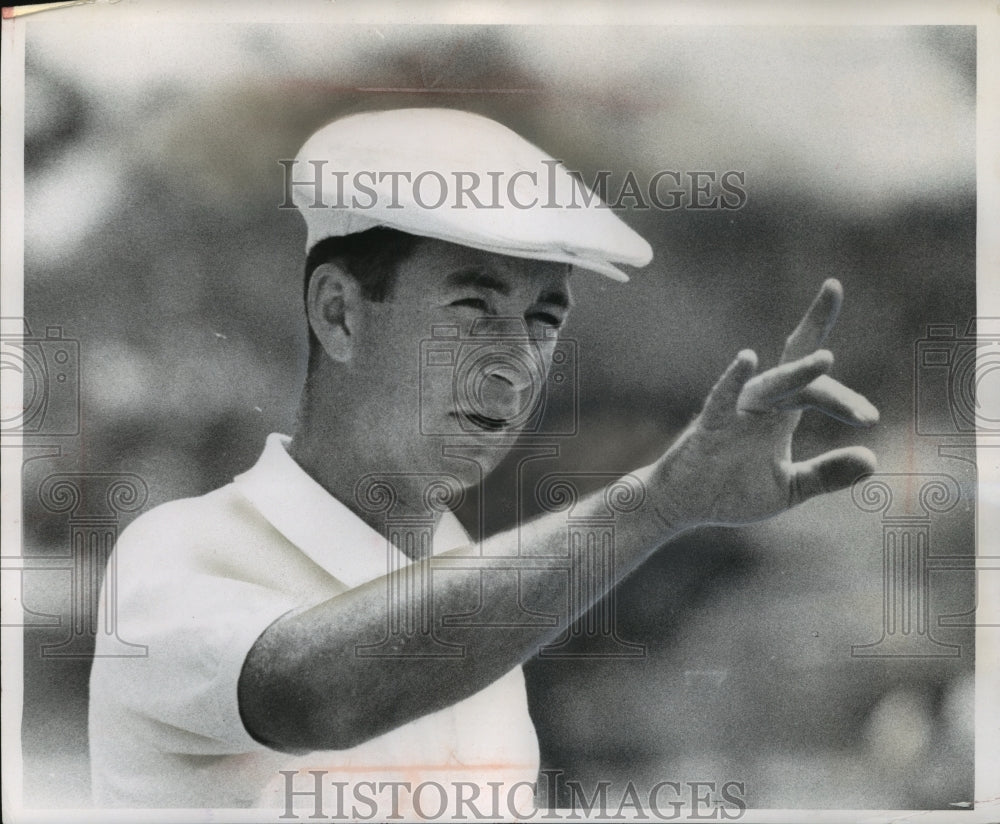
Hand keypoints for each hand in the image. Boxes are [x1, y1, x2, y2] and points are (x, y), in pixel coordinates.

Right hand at [652, 278, 877, 527]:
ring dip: (797, 372)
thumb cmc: (731, 491)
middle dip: (816, 332)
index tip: (870, 418)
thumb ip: (827, 474)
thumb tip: (873, 460)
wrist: (682, 507)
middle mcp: (761, 405)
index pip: (816, 385)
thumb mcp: (790, 488)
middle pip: (795, 364)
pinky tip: (748, 359)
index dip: (845, 397)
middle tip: (844, 329)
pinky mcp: (710, 426)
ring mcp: (735, 413)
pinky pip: (722, 398)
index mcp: (780, 414)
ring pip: (771, 385)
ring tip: (826, 358)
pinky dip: (734, 378)